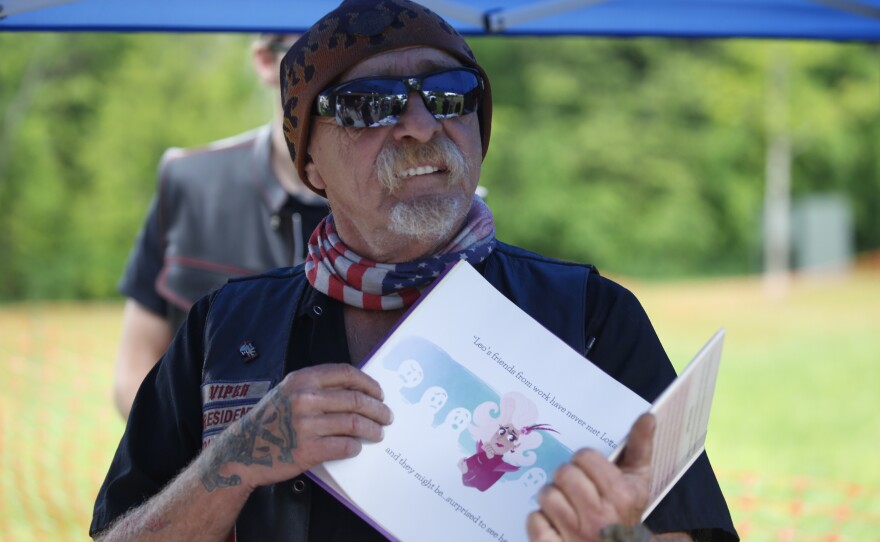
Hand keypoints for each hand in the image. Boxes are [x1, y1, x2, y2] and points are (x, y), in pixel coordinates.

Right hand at [197, 364, 392, 491]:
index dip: (368, 383)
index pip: (346, 374)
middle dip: (377, 409)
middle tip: (386, 416)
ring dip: (372, 429)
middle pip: (356, 400)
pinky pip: (344, 446)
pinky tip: (357, 447)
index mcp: (302, 379)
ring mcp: (306, 424)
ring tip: (378, 433)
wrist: (242, 451)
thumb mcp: (288, 392)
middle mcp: (305, 398)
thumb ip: (316, 387)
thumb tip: (356, 391)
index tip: (379, 393)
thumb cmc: (269, 421)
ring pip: (354, 423)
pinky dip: (355, 447)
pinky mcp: (308, 450)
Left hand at [526, 413, 655, 541]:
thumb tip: (647, 416)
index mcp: (620, 496)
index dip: (584, 462)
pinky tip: (555, 523)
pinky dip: (540, 520)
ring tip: (566, 507)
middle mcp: (599, 517)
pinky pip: (534, 520)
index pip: (585, 457)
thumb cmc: (624, 515)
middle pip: (564, 473)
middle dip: (567, 479)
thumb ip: (640, 447)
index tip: (590, 472)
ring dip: (553, 499)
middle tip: (576, 489)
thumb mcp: (638, 483)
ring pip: (547, 494)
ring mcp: (576, 535)